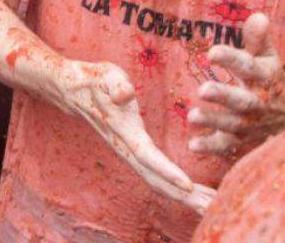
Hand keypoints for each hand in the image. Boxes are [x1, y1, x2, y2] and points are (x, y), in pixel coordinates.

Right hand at [56, 60, 212, 213]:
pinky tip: (197, 194)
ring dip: (183, 197)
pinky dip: (177, 189)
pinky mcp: (134, 153)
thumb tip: (124, 95)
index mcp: (123, 130)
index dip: (166, 171)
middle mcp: (125, 148)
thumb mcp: (105, 74)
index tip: (188, 186)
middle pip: (155, 179)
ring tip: (212, 207)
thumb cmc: (93, 79)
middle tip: (212, 209)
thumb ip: (116, 84)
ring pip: (157, 182)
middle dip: (182, 196)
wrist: (71, 90)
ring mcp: (129, 153)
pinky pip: (157, 177)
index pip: (145, 154)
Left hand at [188, 13, 284, 155]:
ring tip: (192, 116)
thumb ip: (257, 39)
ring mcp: (250, 124)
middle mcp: (258, 102)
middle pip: (242, 101)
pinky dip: (211, 148)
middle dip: (224, 96)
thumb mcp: (266, 57)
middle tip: (203, 90)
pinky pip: (227, 147)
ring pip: (233, 125)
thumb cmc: (268, 78)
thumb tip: (257, 15)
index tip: (212, 52)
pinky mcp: (241, 141)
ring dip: (213, 122)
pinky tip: (193, 146)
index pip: (248, 67)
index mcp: (263, 78)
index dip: (232, 59)